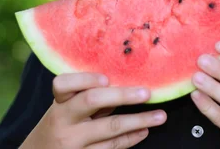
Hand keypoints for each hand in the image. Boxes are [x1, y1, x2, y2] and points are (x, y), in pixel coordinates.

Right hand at [20, 72, 166, 148]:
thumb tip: (126, 79)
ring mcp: (72, 143)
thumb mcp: (66, 108)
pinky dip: (130, 138)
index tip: (106, 78)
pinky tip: (144, 130)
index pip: (64, 84)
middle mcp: (63, 121)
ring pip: (109, 128)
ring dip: (138, 121)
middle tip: (147, 92)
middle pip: (92, 100)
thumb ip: (87, 95)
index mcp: (59, 103)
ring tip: (160, 116)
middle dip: (122, 95)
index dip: (85, 78)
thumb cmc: (61, 126)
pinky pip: (111, 148)